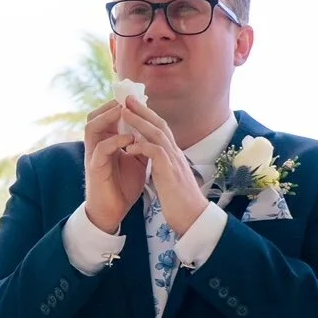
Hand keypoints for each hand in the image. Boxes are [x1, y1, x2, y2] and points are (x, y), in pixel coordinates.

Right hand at [82, 100, 148, 233]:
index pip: (106, 117)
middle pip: (94, 116)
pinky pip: (100, 148)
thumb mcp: (137, 161)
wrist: (115, 212)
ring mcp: (93, 156)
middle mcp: (97, 146)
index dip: (118, 105)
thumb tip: (153, 129)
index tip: (134, 98)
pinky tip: (129, 140)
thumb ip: (141, 144)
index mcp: (106, 142)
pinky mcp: (95, 168)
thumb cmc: (124, 187)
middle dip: (110, 105)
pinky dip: (115, 140)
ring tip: (124, 112)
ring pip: (91, 127)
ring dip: (108, 117)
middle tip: (127, 100)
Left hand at [119, 97, 205, 234]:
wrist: (193, 219)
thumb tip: (154, 160)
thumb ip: (162, 167)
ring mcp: (174, 162)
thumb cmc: (180, 203)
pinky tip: (130, 145)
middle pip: (159, 125)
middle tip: (127, 98)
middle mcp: (176, 154)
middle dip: (143, 110)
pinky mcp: (170, 173)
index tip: (133, 106)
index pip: (161, 130)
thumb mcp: (169, 179)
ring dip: (140, 122)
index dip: (148, 116)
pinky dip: (143, 146)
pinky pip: (156, 154)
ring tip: (124, 112)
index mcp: (174, 156)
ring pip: (157, 135)